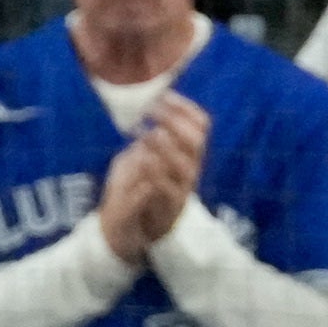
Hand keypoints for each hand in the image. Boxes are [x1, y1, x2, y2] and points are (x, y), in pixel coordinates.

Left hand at [95, 94, 211, 264]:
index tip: (162, 95)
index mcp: (187, 154)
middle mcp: (190, 170)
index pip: (200, 125)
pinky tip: (141, 159)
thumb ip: (146, 138)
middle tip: (150, 112)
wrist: (127, 231)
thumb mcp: (138, 157)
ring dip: (165, 146)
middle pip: (196, 140)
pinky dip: (154, 171)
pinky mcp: (170, 209)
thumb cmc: (133, 190)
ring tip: (144, 136)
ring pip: (186, 165)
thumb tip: (146, 111)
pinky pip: (167, 188)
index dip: (184, 107)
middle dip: (174, 121)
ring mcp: (182, 190)